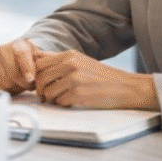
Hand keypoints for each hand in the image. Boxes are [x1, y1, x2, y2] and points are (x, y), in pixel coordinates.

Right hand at [0, 39, 43, 94]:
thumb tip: (32, 78)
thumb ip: (39, 67)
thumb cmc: (29, 59)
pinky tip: (8, 82)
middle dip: (22, 83)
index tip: (30, 80)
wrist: (16, 55)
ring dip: (13, 87)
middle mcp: (2, 49)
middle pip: (12, 73)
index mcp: (18, 44)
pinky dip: (2, 87)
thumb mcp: (38, 59)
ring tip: (18, 83)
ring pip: (4, 81)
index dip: (26, 69)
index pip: (21, 55)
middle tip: (28, 85)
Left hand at [34, 50, 158, 109]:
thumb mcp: (81, 61)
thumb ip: (60, 61)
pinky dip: (63, 105)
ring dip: (52, 99)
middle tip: (44, 96)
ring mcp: (74, 79)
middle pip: (40, 78)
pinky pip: (59, 102)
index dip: (35, 75)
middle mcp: (70, 65)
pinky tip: (71, 103)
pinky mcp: (79, 94)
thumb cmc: (102, 77)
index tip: (39, 83)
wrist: (126, 87)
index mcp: (69, 55)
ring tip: (61, 99)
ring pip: (48, 92)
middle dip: (40, 90)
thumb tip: (36, 60)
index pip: (39, 63)